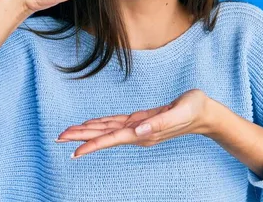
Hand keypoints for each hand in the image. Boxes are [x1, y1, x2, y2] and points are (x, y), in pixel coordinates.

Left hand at [55, 89, 212, 158]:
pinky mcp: (140, 120)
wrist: (204, 113)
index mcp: (145, 133)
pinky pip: (116, 123)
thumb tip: (138, 131)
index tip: (74, 152)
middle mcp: (138, 133)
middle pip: (104, 136)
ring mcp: (138, 128)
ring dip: (87, 131)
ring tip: (67, 133)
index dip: (93, 144)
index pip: (113, 139)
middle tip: (58, 138)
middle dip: (81, 137)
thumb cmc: (194, 109)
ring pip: (107, 130)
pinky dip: (101, 124)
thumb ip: (160, 122)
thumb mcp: (180, 112)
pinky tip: (91, 125)